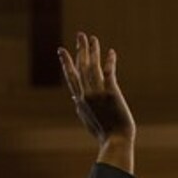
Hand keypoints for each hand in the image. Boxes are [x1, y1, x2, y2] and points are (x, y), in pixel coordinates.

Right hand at [57, 32, 135, 172]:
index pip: (71, 77)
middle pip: (81, 67)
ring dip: (92, 51)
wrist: (115, 141)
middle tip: (80, 35)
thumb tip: (75, 97)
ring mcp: (98, 93)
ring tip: (92, 38)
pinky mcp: (111, 93)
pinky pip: (108, 73)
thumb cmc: (104, 134)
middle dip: (80, 50)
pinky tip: (110, 51)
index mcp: (80, 101)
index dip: (66, 62)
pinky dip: (109, 61)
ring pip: (92, 67)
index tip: (62, 50)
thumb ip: (80, 107)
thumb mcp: (87, 120)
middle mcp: (86, 95)